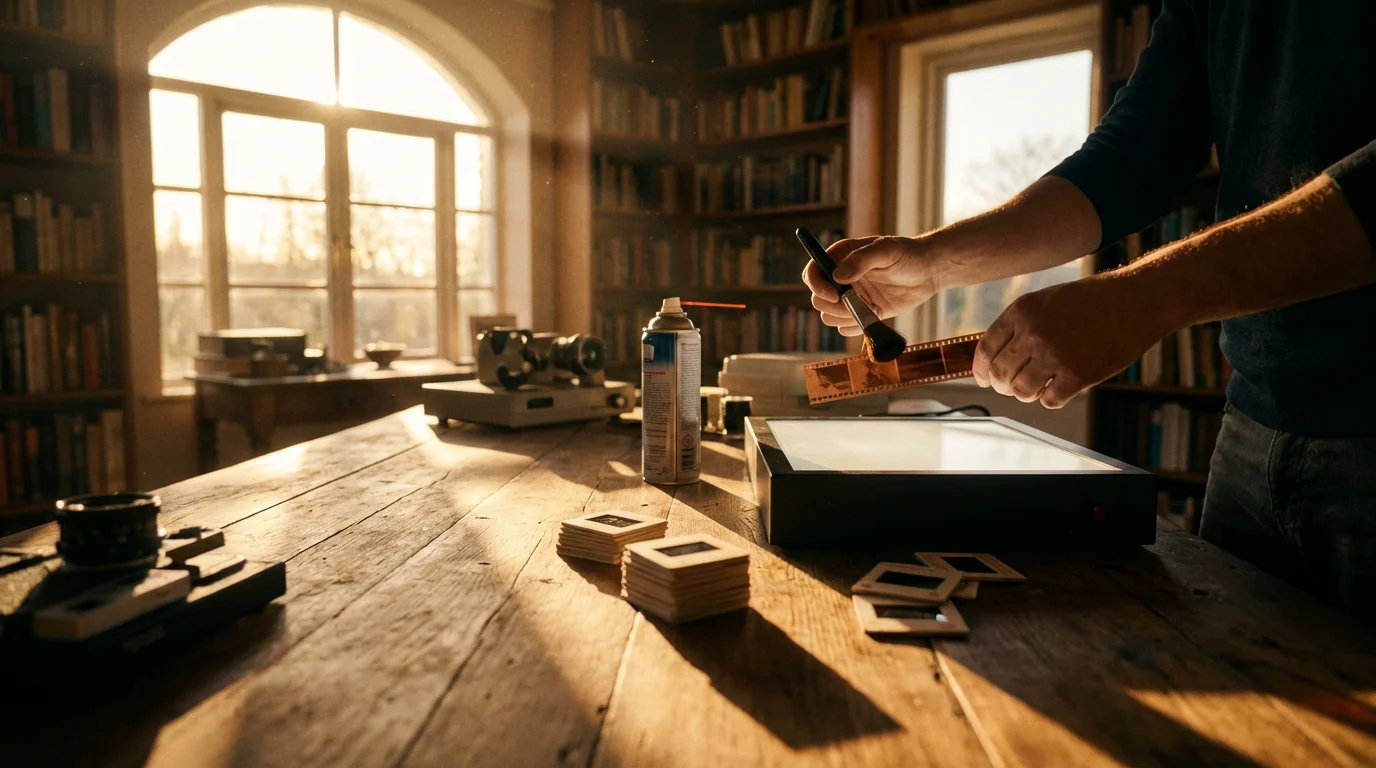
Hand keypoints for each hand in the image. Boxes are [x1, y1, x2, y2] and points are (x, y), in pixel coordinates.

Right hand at [802, 236, 939, 336]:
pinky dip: (855, 327)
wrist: (928, 272)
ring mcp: (850, 297)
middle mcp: (840, 278)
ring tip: (868, 309)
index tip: (833, 295)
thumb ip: (860, 261)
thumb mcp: (885, 251)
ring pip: (829, 316)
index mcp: (840, 257)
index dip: (817, 285)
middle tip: (855, 304)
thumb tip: (837, 277)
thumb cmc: (907, 254)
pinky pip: (845, 328)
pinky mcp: (861, 313)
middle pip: (817, 299)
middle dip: (833, 306)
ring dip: (844, 318)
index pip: (813, 272)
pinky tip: (873, 316)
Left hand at [972, 273, 1171, 407]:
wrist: (1137, 300)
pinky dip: (1050, 399)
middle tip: (1009, 388)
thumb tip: (995, 356)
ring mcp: (1055, 355)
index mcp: (1021, 311)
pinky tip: (1059, 390)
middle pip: (1000, 373)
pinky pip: (1048, 401)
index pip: (985, 348)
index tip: (983, 379)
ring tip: (1036, 388)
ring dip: (1025, 393)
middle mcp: (1033, 333)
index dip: (981, 369)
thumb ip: (1020, 324)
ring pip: (1021, 391)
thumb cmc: (1092, 300)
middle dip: (1001, 385)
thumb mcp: (1047, 300)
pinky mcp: (1078, 376)